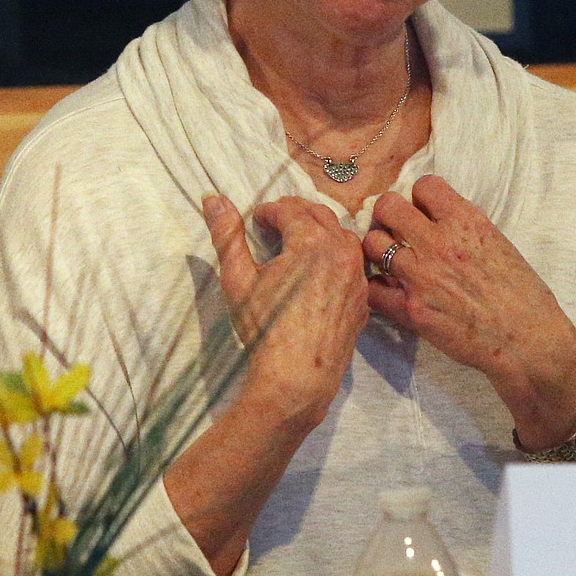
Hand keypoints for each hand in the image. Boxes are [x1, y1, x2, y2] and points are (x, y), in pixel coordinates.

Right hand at [204, 194, 367, 435]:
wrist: (298, 377)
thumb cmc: (264, 328)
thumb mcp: (238, 279)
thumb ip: (227, 235)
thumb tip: (212, 198)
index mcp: (312, 242)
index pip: (289, 210)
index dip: (269, 210)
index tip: (257, 218)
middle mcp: (341, 252)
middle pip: (320, 215)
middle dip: (295, 213)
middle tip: (275, 222)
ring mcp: (357, 276)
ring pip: (342, 235)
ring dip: (321, 230)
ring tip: (298, 240)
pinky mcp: (363, 298)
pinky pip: (354, 263)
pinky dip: (337, 255)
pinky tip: (319, 268)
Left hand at [363, 175, 575, 445]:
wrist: (527, 341)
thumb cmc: (523, 295)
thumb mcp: (499, 244)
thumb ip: (466, 227)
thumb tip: (443, 218)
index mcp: (466, 222)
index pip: (423, 185)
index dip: (421, 198)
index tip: (424, 211)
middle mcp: (439, 242)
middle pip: (388, 206)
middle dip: (389, 215)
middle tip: (396, 230)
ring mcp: (421, 276)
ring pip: (372, 243)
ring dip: (379, 250)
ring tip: (390, 261)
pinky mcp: (410, 310)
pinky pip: (372, 289)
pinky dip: (377, 289)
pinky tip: (390, 292)